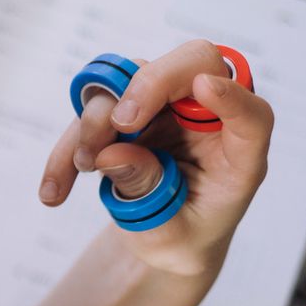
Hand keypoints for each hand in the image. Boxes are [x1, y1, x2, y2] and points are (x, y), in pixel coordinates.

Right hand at [38, 39, 273, 278]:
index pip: (250, 113)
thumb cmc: (183, 234)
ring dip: (97, 123)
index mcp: (236, 152)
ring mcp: (164, 108)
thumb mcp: (171, 232)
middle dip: (152, 83)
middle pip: (190, 64)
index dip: (232, 96)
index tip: (205, 89)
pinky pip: (91, 111)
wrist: (162, 241)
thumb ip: (149, 195)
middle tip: (122, 121)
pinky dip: (69, 146)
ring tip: (83, 169)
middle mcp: (204, 117)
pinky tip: (54, 189)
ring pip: (127, 84)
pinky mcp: (125, 112)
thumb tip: (113, 155)